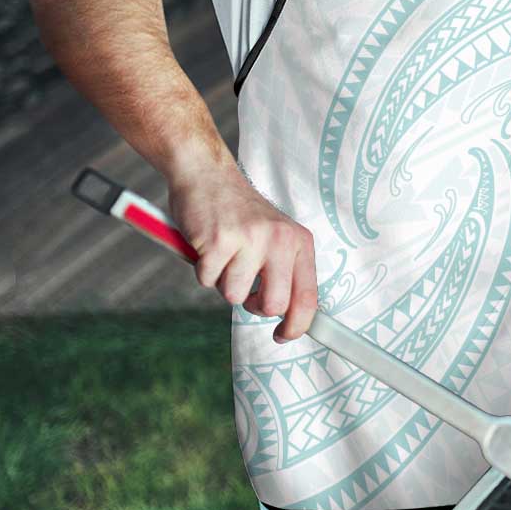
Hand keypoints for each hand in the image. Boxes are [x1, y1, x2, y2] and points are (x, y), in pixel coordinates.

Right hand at [168, 164, 317, 342]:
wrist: (207, 174)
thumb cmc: (239, 213)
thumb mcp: (276, 236)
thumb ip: (284, 271)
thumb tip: (291, 317)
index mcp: (299, 242)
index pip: (308, 296)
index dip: (297, 325)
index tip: (284, 335)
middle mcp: (280, 240)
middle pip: (273, 305)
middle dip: (254, 306)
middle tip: (244, 287)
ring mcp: (250, 239)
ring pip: (234, 296)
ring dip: (223, 282)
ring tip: (224, 254)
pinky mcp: (219, 241)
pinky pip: (207, 280)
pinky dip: (202, 270)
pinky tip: (207, 245)